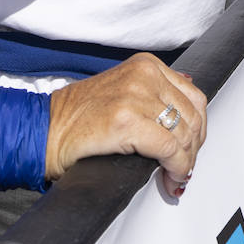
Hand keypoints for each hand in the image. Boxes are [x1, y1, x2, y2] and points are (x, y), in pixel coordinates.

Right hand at [46, 53, 207, 195]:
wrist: (46, 129)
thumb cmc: (79, 117)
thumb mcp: (124, 91)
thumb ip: (156, 95)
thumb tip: (190, 113)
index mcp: (145, 65)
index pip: (194, 97)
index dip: (197, 129)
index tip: (190, 148)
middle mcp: (144, 74)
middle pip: (193, 116)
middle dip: (193, 148)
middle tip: (183, 168)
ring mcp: (136, 95)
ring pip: (185, 134)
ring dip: (186, 162)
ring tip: (175, 176)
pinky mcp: (127, 120)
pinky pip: (170, 150)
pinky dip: (176, 168)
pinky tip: (168, 178)